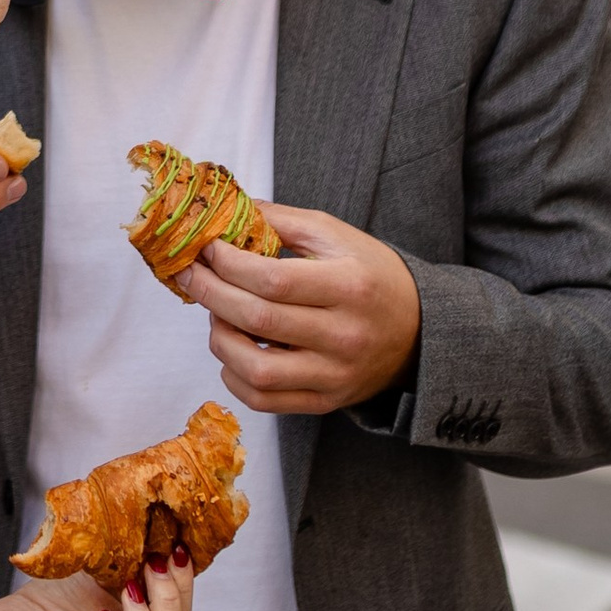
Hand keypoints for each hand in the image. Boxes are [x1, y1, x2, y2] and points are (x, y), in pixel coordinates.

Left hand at [174, 203, 420, 416]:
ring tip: (216, 314)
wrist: (419, 332)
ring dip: (219, 339)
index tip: (206, 248)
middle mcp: (344, 336)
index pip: (273, 279)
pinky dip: (234, 376)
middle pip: (258, 320)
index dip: (228, 263)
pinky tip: (232, 350)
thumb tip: (230, 209)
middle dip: (211, 293)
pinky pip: (264, 400)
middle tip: (191, 274)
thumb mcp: (338, 236)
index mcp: (349, 286)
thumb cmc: (373, 277)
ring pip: (256, 370)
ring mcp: (334, 375)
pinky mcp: (325, 401)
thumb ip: (283, 221)